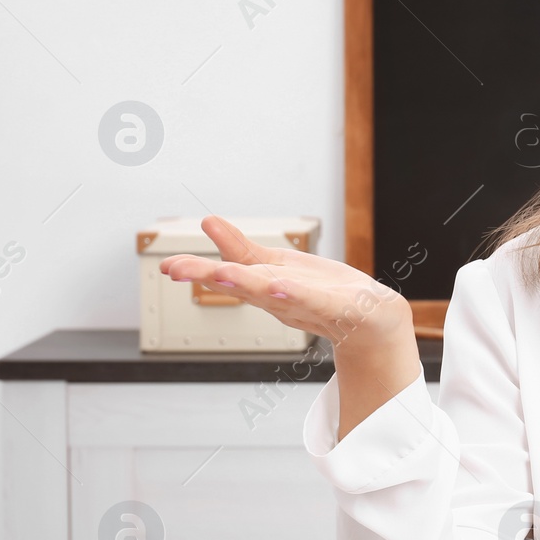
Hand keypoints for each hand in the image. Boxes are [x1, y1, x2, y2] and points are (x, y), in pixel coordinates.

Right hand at [157, 215, 410, 350]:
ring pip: (278, 295)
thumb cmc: (321, 292)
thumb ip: (242, 250)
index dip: (198, 272)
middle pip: (246, 287)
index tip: (168, 267)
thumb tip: (207, 221)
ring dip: (250, 285)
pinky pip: (318, 301)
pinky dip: (300, 295)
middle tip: (180, 270)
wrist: (372, 318)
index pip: (229, 277)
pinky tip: (280, 287)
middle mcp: (283, 299)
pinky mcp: (343, 307)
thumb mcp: (277, 268)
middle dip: (214, 278)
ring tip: (223, 274)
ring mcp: (312, 305)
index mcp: (266, 288)